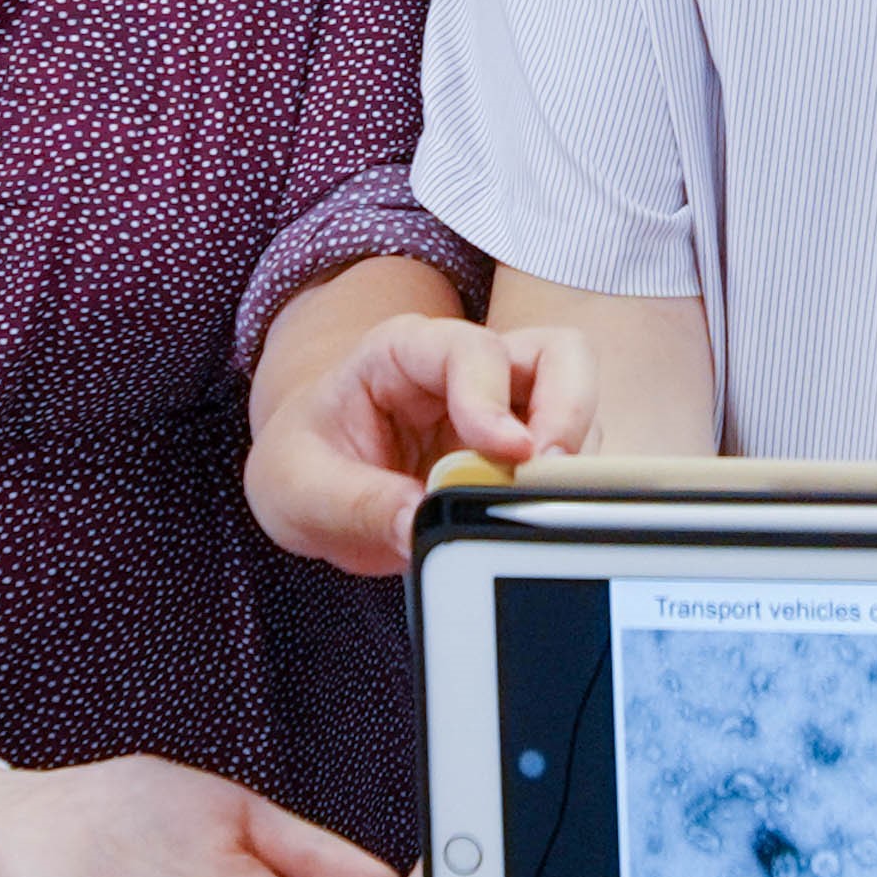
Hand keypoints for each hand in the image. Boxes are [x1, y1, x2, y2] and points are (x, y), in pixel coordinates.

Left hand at [247, 311, 594, 578]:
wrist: (311, 488)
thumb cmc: (304, 464)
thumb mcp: (299, 487)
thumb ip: (356, 504)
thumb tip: (417, 526)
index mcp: (405, 354)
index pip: (471, 350)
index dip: (493, 397)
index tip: (505, 452)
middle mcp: (466, 372)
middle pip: (557, 355)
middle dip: (568, 411)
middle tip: (550, 473)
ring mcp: (502, 411)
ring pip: (577, 403)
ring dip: (573, 456)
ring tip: (539, 505)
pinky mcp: (519, 458)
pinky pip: (568, 459)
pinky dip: (566, 488)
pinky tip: (533, 518)